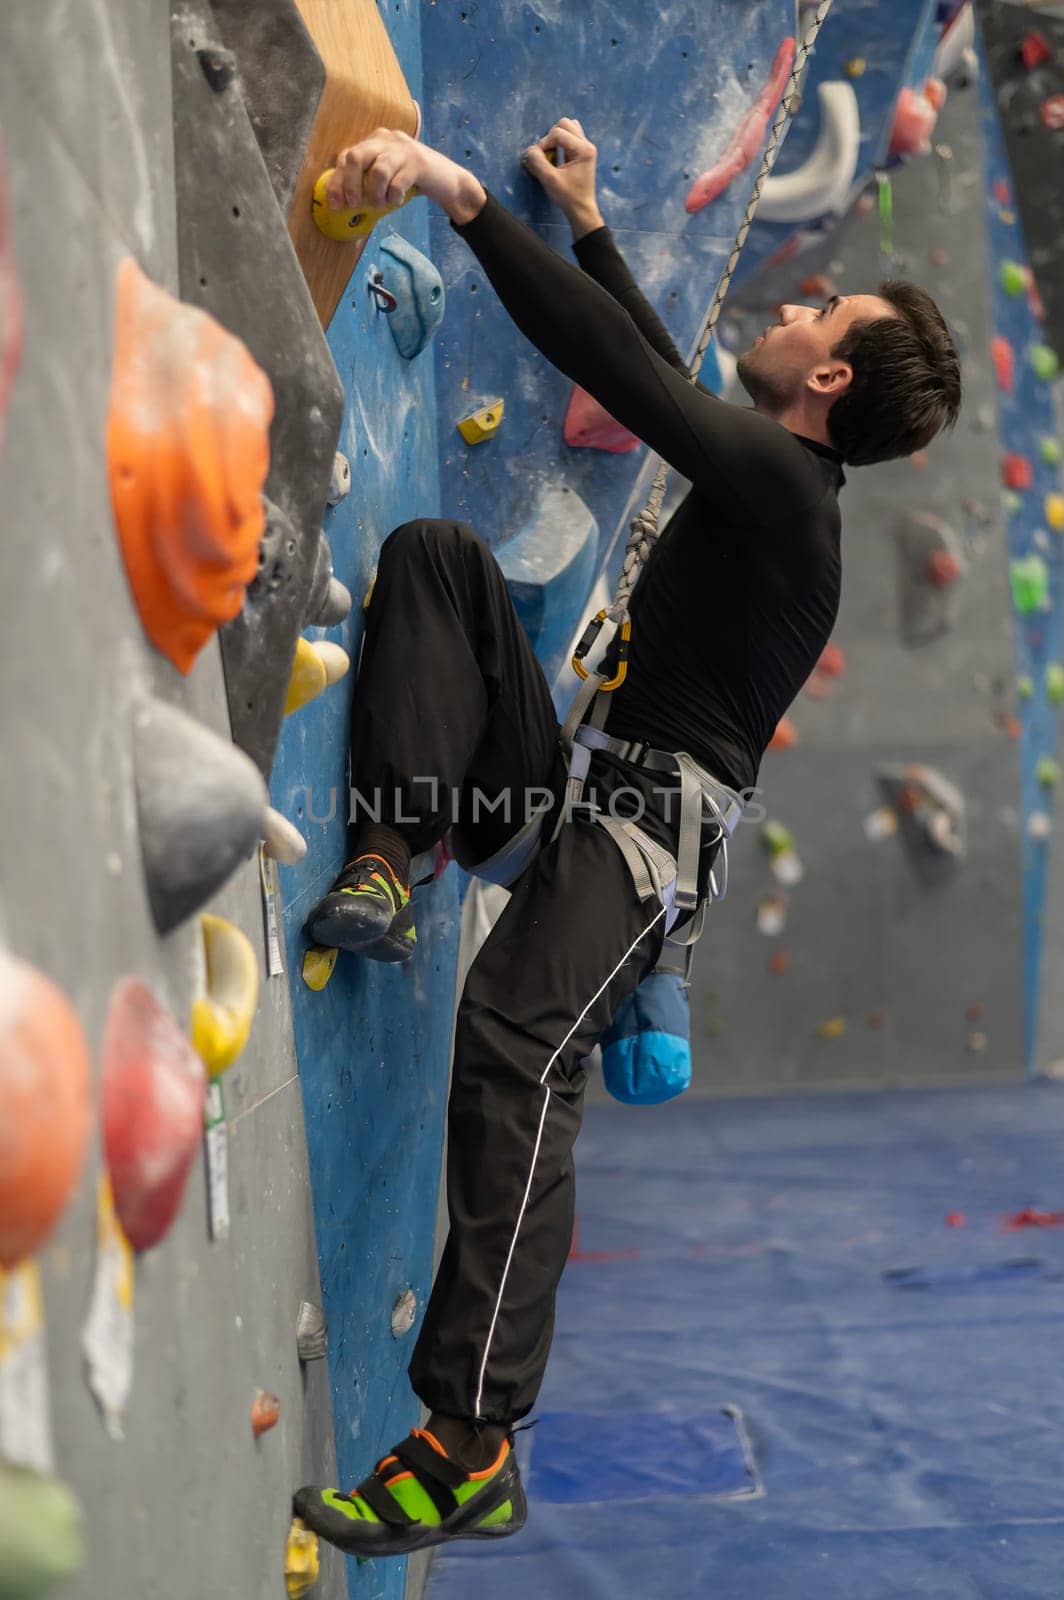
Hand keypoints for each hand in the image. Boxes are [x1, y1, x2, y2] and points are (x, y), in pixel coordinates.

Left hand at [328, 129, 484, 223]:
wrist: (448, 181)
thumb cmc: (411, 181)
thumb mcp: (385, 177)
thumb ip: (366, 181)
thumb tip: (342, 201)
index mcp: (374, 141)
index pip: (347, 156)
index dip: (338, 181)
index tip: (336, 204)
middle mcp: (386, 139)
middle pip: (357, 157)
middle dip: (351, 185)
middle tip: (354, 204)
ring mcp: (403, 149)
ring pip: (378, 170)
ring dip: (375, 194)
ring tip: (380, 204)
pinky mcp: (419, 162)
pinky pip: (398, 182)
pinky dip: (393, 197)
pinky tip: (396, 201)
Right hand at [522, 118, 602, 235]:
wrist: (581, 209)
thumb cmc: (568, 197)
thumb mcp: (549, 180)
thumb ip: (537, 162)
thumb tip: (529, 150)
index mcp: (583, 149)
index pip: (558, 132)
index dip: (544, 143)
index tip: (539, 159)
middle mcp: (587, 144)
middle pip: (565, 124)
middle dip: (551, 137)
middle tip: (547, 154)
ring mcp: (586, 147)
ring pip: (569, 127)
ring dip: (556, 137)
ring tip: (553, 154)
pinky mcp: (582, 152)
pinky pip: (570, 137)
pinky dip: (561, 142)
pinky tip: (558, 156)